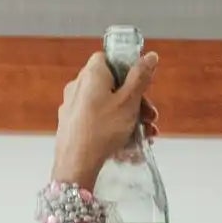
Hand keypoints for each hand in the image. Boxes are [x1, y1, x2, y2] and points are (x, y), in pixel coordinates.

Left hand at [51, 48, 159, 188]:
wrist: (76, 166)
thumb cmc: (102, 131)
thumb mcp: (129, 102)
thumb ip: (141, 77)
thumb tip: (151, 56)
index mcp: (92, 72)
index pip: (112, 60)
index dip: (130, 71)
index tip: (143, 87)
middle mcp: (78, 85)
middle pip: (112, 85)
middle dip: (135, 101)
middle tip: (150, 117)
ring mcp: (72, 106)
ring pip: (106, 106)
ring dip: (128, 118)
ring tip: (145, 135)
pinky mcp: (71, 126)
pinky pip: (96, 121)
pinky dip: (111, 129)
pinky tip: (126, 146)